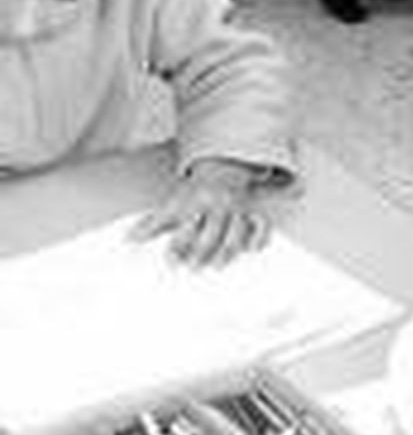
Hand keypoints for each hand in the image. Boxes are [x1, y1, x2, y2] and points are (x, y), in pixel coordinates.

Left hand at [133, 160, 270, 266]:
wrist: (225, 166)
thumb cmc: (195, 191)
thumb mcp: (173, 202)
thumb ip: (153, 222)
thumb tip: (129, 240)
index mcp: (196, 199)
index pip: (186, 223)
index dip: (178, 243)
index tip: (170, 260)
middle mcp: (218, 203)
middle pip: (212, 231)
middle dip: (201, 251)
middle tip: (191, 268)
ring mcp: (239, 208)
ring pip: (237, 232)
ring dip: (226, 251)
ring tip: (216, 266)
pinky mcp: (254, 211)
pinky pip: (261, 226)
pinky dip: (258, 239)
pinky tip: (250, 251)